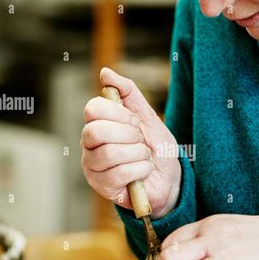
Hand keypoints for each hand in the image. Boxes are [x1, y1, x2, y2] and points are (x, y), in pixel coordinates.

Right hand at [81, 67, 180, 218]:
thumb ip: (128, 92)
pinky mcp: (102, 187)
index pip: (93, 109)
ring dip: (138, 154)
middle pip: (96, 131)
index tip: (136, 123)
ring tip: (144, 158)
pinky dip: (140, 170)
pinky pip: (119, 173)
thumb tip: (104, 73)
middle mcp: (88, 145)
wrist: (170, 178)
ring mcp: (92, 167)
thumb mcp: (147, 116)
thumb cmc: (156, 147)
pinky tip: (145, 172)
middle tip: (141, 142)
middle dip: (129, 135)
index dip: (120, 114)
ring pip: (109, 153)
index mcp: (97, 124)